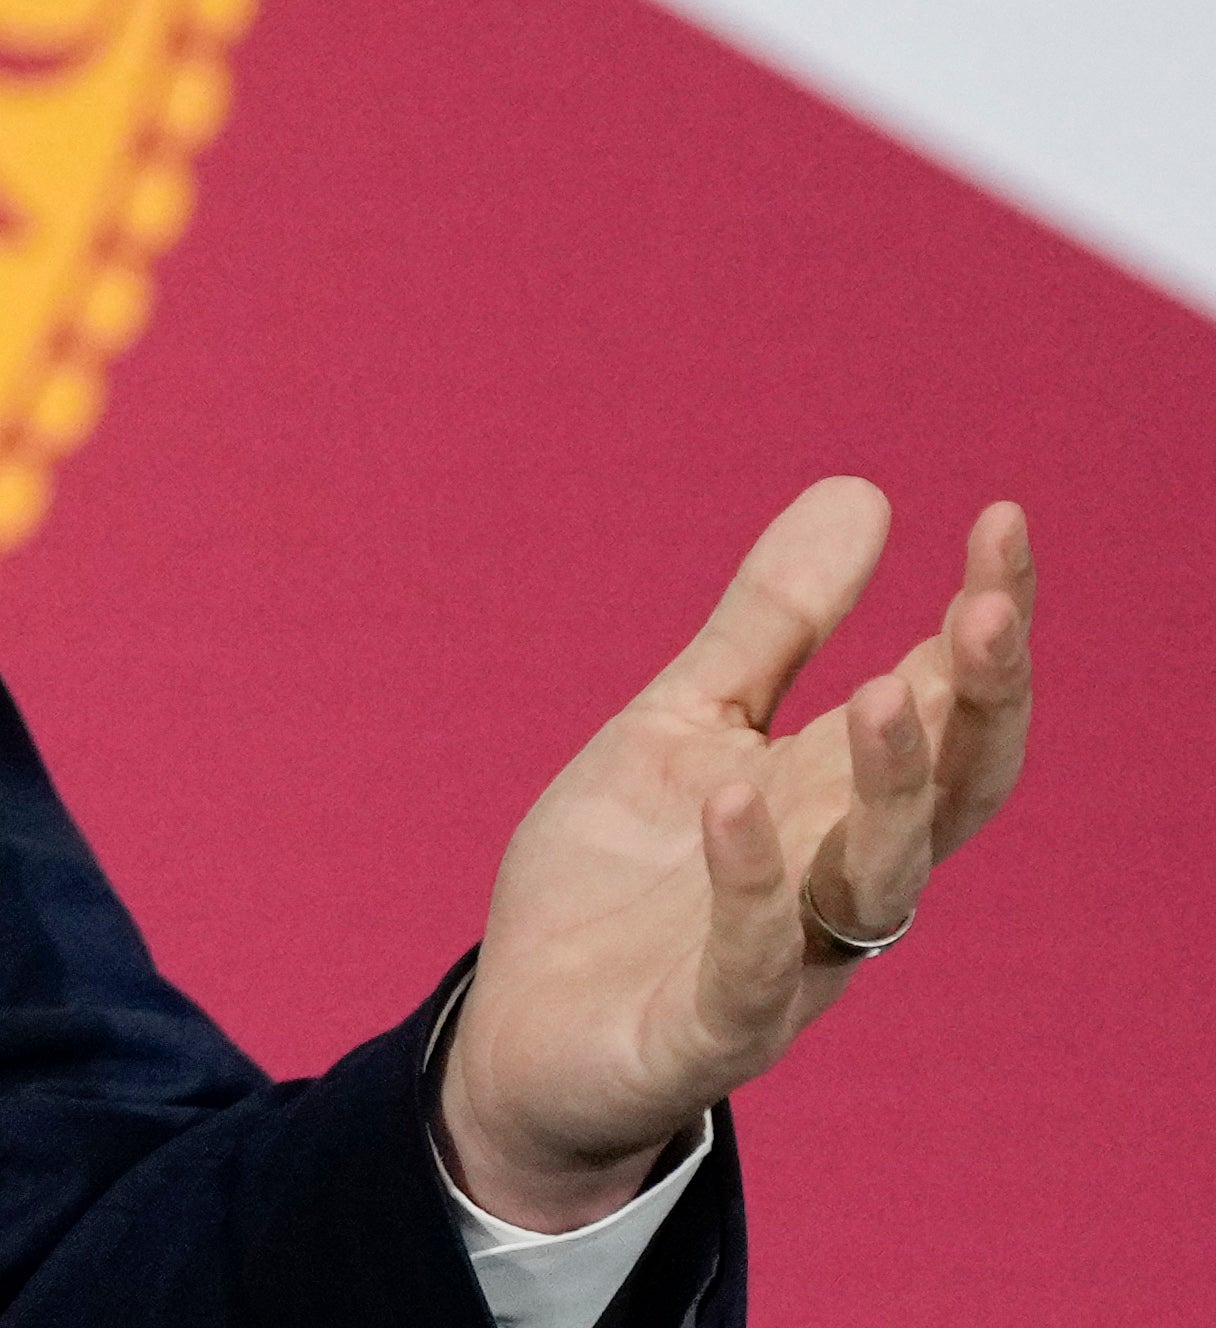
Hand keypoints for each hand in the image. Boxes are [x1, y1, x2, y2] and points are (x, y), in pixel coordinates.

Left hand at [441, 480, 1037, 1225]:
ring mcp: (789, 963)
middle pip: (950, 797)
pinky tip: (733, 802)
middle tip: (985, 609)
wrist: (524, 1035)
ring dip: (889, 790)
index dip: (986, 623)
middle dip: (980, 708)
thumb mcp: (684, 721)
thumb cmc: (621, 878)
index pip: (948, 710)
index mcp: (841, 803)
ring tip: (885, 690)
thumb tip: (867, 489)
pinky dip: (751, 889)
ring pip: (878, 882)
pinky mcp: (708, 1032)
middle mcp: (840, 882)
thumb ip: (772, 626)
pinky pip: (753, 968)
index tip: (1002, 519)